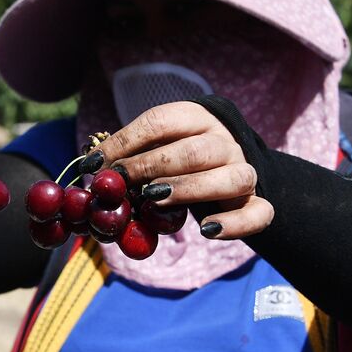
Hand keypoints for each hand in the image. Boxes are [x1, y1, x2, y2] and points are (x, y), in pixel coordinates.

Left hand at [97, 101, 272, 238]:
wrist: (234, 177)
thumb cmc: (183, 163)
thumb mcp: (159, 150)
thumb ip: (132, 157)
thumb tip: (92, 167)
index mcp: (198, 121)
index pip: (162, 121)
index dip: (126, 141)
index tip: (95, 165)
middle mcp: (226, 142)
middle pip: (195, 151)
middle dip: (152, 165)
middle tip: (121, 181)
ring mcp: (246, 172)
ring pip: (230, 178)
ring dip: (190, 189)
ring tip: (155, 200)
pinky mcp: (259, 203)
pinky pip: (256, 213)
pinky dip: (234, 224)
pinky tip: (207, 231)